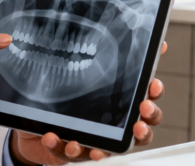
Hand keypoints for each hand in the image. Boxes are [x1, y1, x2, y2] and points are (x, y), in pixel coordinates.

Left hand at [10, 41, 167, 163]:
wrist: (38, 121)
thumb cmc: (71, 97)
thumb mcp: (86, 71)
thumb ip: (115, 56)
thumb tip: (157, 42)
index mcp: (120, 108)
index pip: (146, 106)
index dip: (153, 98)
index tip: (153, 86)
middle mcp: (113, 128)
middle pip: (139, 134)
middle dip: (143, 129)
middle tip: (138, 123)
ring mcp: (93, 141)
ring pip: (107, 151)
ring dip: (104, 150)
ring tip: (97, 148)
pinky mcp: (69, 150)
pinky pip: (68, 153)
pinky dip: (63, 146)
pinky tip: (54, 137)